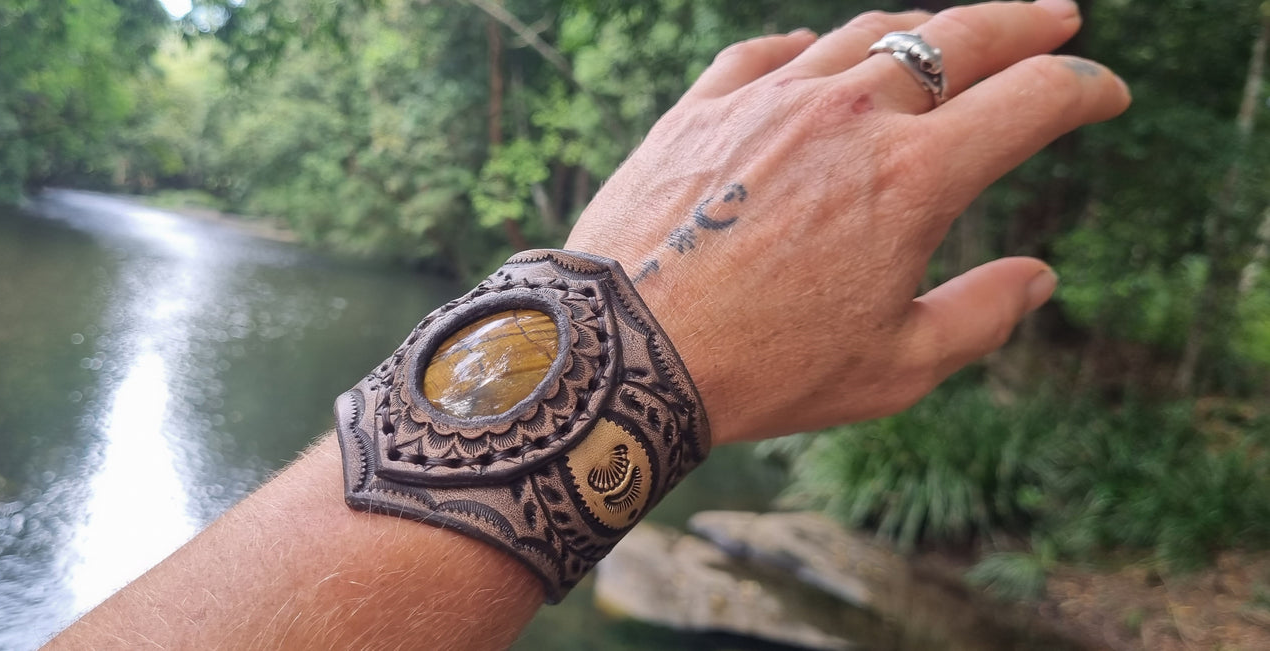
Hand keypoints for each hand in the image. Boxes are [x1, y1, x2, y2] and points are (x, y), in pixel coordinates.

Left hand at [564, 0, 1128, 444]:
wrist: (622, 353)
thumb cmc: (763, 371)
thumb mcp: (896, 368)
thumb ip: (982, 316)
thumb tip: (1039, 279)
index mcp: (913, 176)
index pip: (1030, 101)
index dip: (1083, 89)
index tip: (1103, 93)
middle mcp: (847, 115)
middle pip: (958, 38)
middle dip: (1022, 24)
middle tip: (1056, 20)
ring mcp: (768, 100)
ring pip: (863, 34)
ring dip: (919, 28)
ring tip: (945, 34)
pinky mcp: (700, 108)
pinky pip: (765, 52)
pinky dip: (805, 49)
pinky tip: (815, 55)